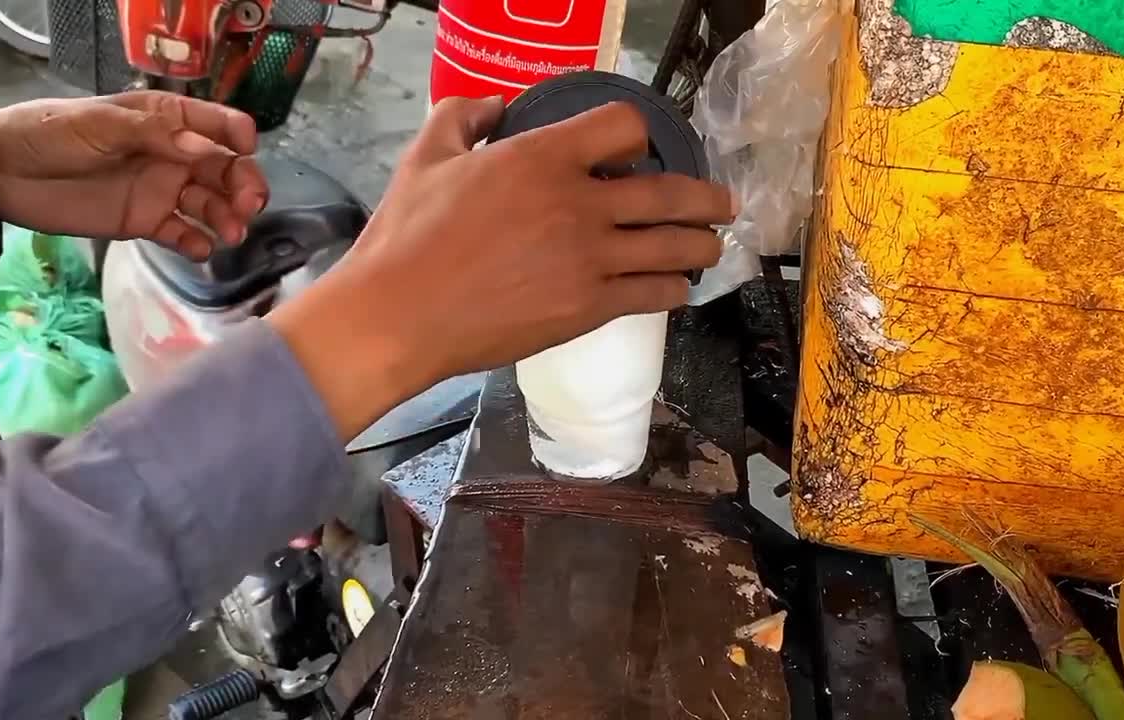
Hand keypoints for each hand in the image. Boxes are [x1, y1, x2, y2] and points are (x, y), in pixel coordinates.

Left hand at [0, 92, 267, 259]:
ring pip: (209, 203)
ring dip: (227, 217)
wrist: (5, 173)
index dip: (237, 135)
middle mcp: (173, 156)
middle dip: (243, 186)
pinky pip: (181, 233)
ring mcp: (162, 190)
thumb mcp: (100, 125)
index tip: (247, 149)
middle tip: (249, 207)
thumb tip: (205, 150)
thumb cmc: (50, 134)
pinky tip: (201, 250)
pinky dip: (196, 243)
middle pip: (223, 169)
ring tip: (231, 234)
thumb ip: (154, 135)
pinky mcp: (146, 222)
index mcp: (165, 121)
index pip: (215, 125)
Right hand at [270, 96, 734, 438]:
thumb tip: (493, 106)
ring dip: (702, 245)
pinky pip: (653, 294)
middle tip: (723, 203)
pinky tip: (676, 288)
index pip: (624, 127)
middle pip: (670, 192)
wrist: (400, 315)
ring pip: (674, 247)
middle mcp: (580, 204)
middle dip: (707, 198)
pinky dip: (673, 289)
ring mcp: (591, 260)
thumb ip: (462, 117)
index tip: (639, 149)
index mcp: (542, 158)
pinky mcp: (590, 309)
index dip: (637, 133)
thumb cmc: (407, 235)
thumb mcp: (427, 156)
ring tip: (712, 246)